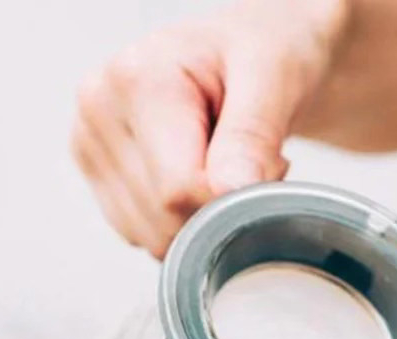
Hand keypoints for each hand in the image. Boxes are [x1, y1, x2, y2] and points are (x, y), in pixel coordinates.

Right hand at [71, 0, 396, 256]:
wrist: (289, 33)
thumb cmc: (299, 31)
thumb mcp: (290, 66)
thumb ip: (257, 126)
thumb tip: (221, 198)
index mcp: (136, 80)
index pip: (182, 203)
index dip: (241, 209)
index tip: (281, 173)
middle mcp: (100, 109)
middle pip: (164, 232)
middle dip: (224, 223)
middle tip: (267, 173)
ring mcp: (97, 146)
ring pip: (152, 250)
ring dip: (210, 233)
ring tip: (243, 174)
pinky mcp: (109, 175)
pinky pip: (147, 249)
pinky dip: (192, 239)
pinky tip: (218, 196)